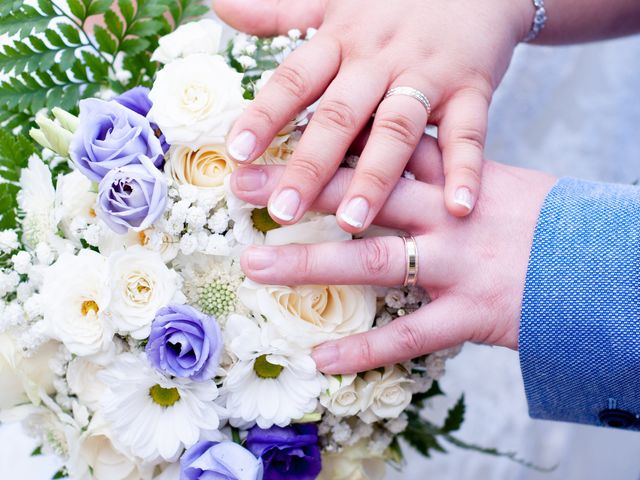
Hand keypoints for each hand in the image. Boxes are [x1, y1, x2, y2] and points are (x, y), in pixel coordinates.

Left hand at [214, 0, 532, 229]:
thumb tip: (218, 5)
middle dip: (311, 164)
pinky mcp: (471, 89)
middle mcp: (379, 59)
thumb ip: (280, 12)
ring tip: (352, 222)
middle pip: (340, 114)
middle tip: (284, 210)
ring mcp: (426, 75)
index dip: (265, 115)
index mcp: (341, 40)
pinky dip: (465, 169)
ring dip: (375, 176)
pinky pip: (468, 132)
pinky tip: (460, 207)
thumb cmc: (393, 0)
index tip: (236, 155)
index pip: (295, 80)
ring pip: (397, 129)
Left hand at [229, 138, 556, 373]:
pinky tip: (321, 358)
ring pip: (372, 261)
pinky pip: (408, 334)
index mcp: (454, 177)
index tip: (277, 133)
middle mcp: (447, 215)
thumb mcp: (490, 179)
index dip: (327, 140)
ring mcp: (456, 264)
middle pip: (362, 193)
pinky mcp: (469, 315)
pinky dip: (364, 349)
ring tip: (256, 264)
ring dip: (309, 264)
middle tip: (243, 186)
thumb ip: (443, 168)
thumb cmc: (537, 221)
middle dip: (300, 187)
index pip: (382, 148)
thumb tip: (395, 149)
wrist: (599, 263)